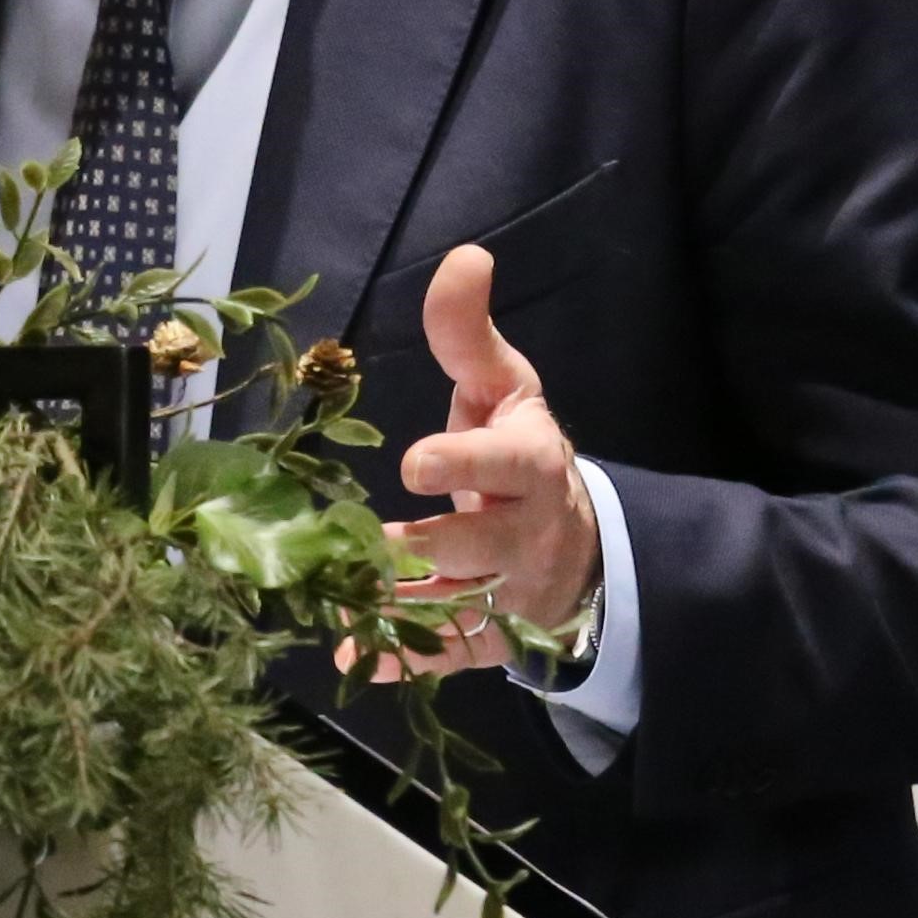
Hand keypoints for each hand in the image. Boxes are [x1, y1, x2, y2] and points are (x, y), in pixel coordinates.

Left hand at [377, 244, 601, 676]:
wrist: (575, 542)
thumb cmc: (518, 451)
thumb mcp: (503, 387)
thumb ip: (468, 333)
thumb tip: (464, 255)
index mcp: (529, 464)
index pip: (501, 465)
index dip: (459, 465)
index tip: (412, 464)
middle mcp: (522, 534)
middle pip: (474, 548)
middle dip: (420, 549)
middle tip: (364, 544)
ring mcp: (508, 592)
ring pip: (457, 608)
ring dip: (399, 609)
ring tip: (342, 602)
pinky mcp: (492, 636)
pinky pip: (451, 656)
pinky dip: (405, 662)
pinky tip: (354, 657)